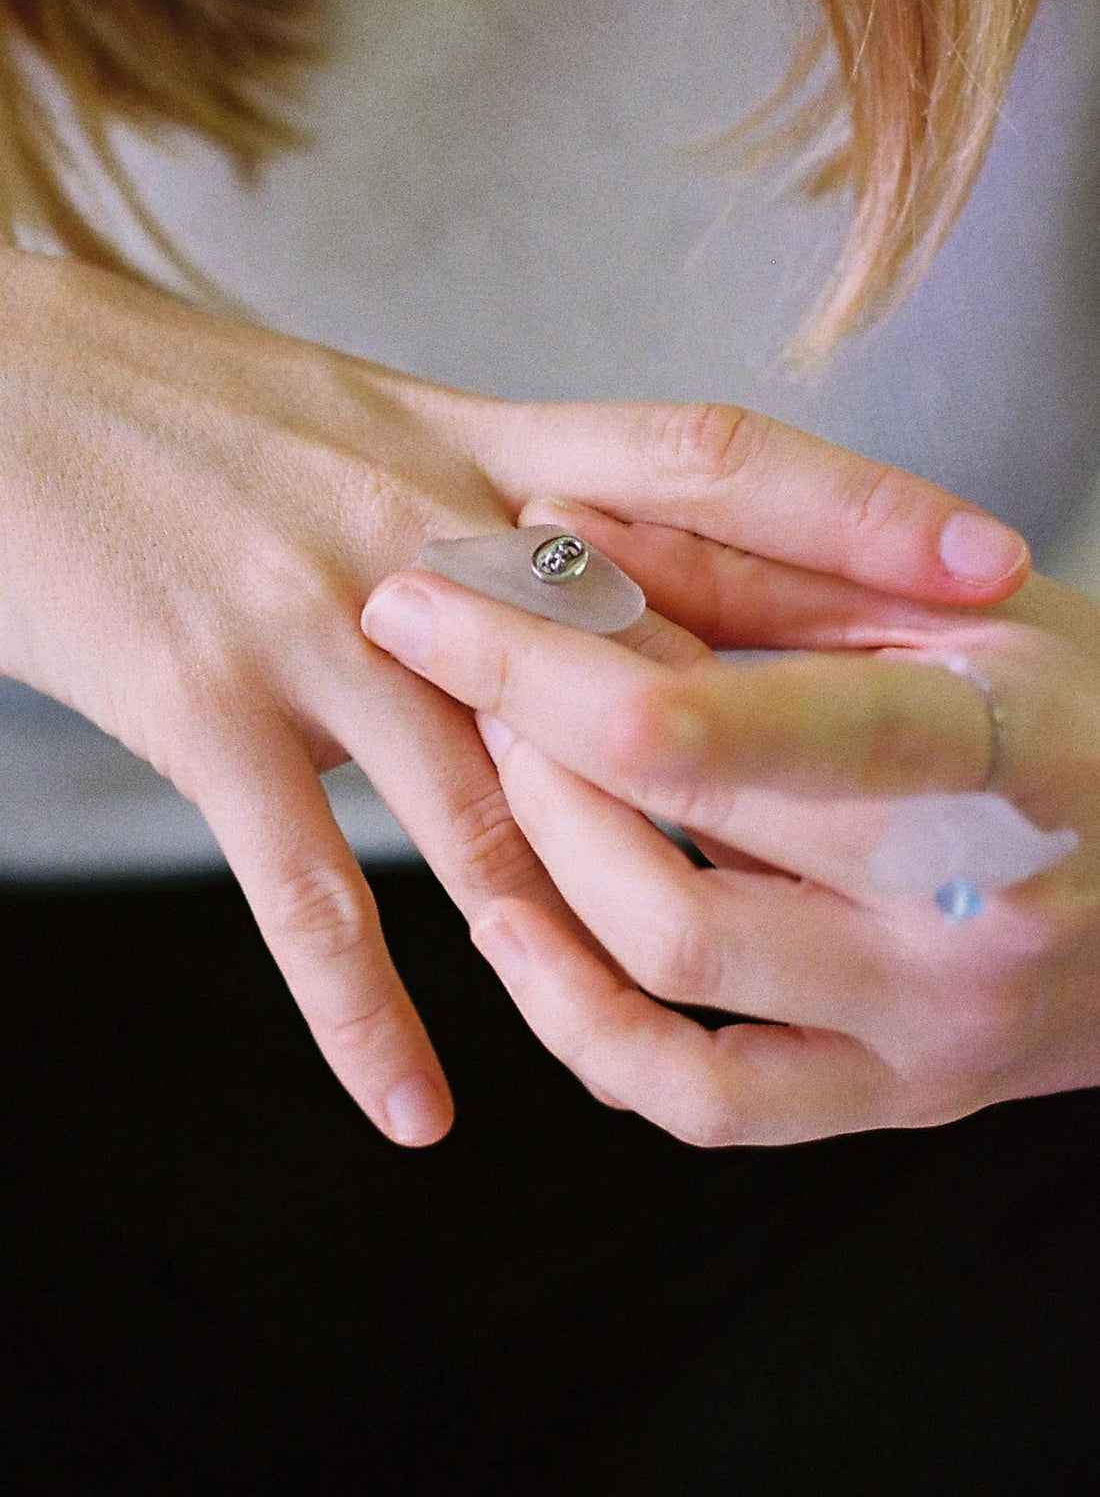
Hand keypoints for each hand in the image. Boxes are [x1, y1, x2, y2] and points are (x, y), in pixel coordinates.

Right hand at [0, 250, 1031, 1144]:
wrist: (0, 383)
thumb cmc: (194, 400)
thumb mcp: (372, 415)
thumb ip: (502, 493)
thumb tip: (619, 566)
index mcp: (473, 439)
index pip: (706, 462)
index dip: (857, 509)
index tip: (990, 560)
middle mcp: (423, 534)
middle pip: (640, 654)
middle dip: (782, 750)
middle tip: (925, 824)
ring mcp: (319, 630)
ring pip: (495, 805)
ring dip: (596, 926)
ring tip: (686, 1030)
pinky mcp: (208, 715)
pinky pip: (306, 896)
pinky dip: (363, 1013)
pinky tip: (419, 1112)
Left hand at [362, 505, 1099, 1144]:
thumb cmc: (1086, 713)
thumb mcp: (957, 608)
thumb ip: (761, 566)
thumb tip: (564, 529)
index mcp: (1006, 748)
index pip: (731, 728)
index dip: (548, 668)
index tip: (427, 604)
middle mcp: (973, 917)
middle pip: (675, 859)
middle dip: (523, 753)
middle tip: (456, 671)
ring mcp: (934, 1031)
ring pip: (669, 980)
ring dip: (539, 874)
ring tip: (493, 781)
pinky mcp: (898, 1100)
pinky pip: (703, 1104)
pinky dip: (582, 1026)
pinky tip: (522, 934)